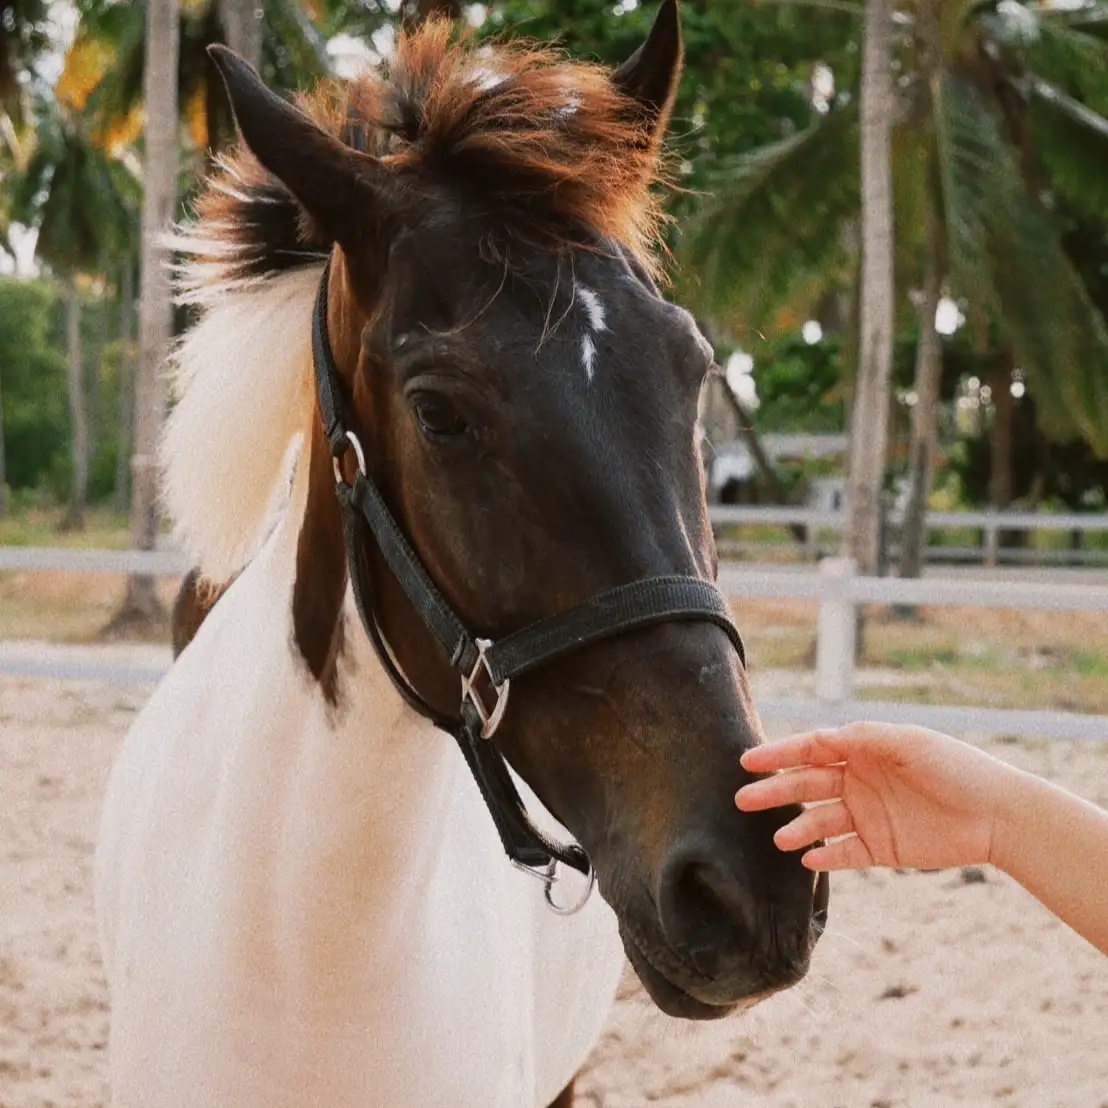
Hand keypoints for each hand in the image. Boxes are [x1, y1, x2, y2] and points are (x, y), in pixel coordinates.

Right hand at [735, 723, 1013, 871]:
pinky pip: (844, 854)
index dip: (779, 755)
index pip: (811, 751)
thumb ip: (862, 739)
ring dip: (797, 828)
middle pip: (807, 786)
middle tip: (743, 800)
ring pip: (820, 822)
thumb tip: (820, 738)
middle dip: (775, 791)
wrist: (997, 814)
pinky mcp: (880, 849)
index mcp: (862, 751)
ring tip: (779, 838)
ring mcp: (867, 816)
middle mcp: (858, 782)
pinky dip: (824, 857)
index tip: (749, 761)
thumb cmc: (955, 767)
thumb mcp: (908, 742)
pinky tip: (806, 859)